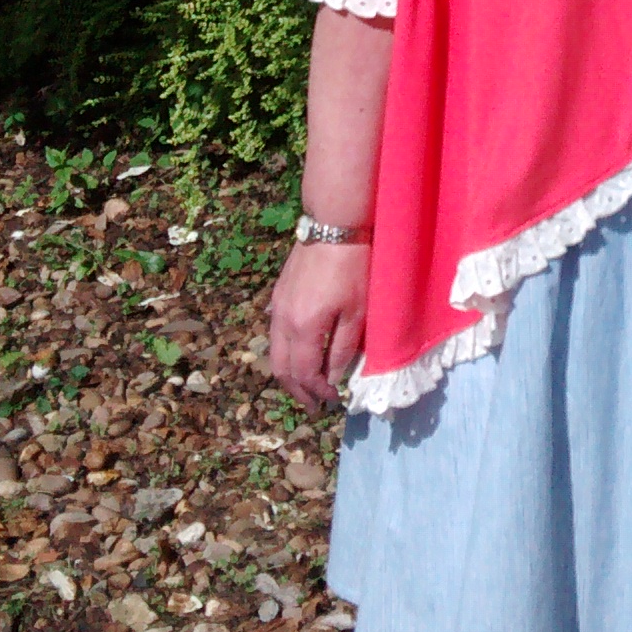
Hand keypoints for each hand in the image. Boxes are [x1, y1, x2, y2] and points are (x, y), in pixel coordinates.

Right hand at [269, 241, 369, 413]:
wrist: (333, 227)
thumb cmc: (353, 268)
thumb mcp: (357, 312)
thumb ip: (343, 348)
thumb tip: (333, 377)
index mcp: (303, 328)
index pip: (304, 373)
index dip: (317, 392)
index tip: (333, 401)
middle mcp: (282, 321)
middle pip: (282, 368)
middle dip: (297, 391)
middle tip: (313, 405)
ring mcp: (276, 307)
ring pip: (274, 352)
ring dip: (289, 373)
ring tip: (305, 385)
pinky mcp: (278, 295)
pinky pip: (275, 333)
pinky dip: (285, 352)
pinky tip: (298, 353)